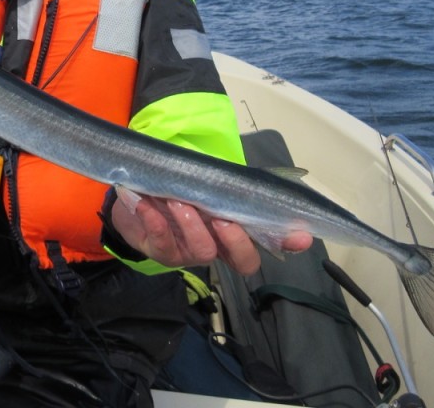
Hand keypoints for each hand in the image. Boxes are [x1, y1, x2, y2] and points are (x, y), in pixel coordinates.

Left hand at [110, 188, 312, 275]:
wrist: (132, 197)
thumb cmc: (177, 188)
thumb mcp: (204, 182)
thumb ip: (232, 182)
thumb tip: (279, 172)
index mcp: (235, 230)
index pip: (270, 241)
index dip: (288, 241)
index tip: (301, 235)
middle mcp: (218, 247)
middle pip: (243, 261)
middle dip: (237, 241)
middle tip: (223, 218)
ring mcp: (190, 253)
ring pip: (202, 251)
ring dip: (192, 225)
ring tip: (177, 200)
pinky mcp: (160, 251)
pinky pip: (162, 243)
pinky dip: (154, 221)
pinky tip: (145, 204)